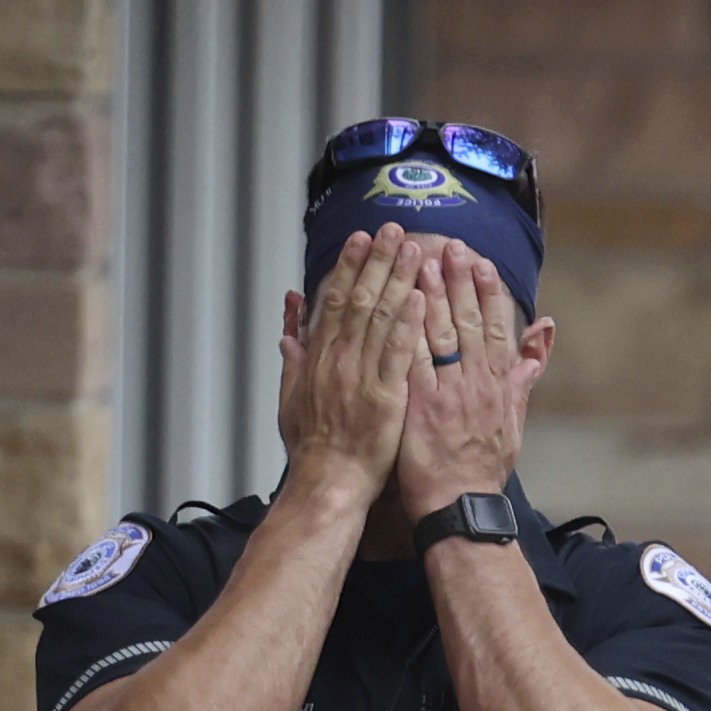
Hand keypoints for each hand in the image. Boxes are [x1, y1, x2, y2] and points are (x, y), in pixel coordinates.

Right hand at [274, 229, 419, 506]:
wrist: (327, 481)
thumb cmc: (312, 444)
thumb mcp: (291, 394)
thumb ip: (293, 354)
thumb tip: (289, 322)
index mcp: (319, 356)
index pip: (335, 300)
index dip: (349, 266)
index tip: (361, 239)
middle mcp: (339, 359)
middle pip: (359, 298)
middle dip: (377, 261)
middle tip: (392, 229)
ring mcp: (362, 376)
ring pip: (380, 319)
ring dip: (398, 280)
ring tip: (414, 250)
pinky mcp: (386, 397)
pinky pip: (398, 354)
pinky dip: (408, 325)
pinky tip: (421, 298)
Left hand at [393, 241, 545, 519]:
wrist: (463, 507)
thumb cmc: (484, 469)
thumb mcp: (515, 420)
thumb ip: (524, 376)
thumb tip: (542, 340)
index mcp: (499, 385)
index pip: (497, 329)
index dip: (489, 293)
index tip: (481, 263)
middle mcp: (477, 384)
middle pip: (470, 322)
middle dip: (460, 282)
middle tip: (451, 246)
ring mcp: (450, 393)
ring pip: (442, 335)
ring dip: (432, 295)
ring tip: (421, 261)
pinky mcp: (422, 406)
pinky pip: (414, 361)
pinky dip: (408, 331)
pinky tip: (398, 306)